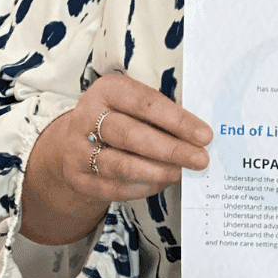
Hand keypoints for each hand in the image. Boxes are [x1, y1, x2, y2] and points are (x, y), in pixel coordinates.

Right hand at [21, 72, 212, 244]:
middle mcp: (87, 117)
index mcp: (108, 90)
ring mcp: (79, 150)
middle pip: (133, 135)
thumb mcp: (131, 102)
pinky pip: (114, 188)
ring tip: (182, 173)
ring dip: (158, 171)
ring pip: (122, 165)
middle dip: (171, 149)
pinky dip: (142, 187)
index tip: (205, 135)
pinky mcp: (78, 178)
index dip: (178, 120)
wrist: (73, 143)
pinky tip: (161, 183)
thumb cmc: (117, 117)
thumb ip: (158, 112)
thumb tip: (197, 133)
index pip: (146, 104)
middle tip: (200, 159)